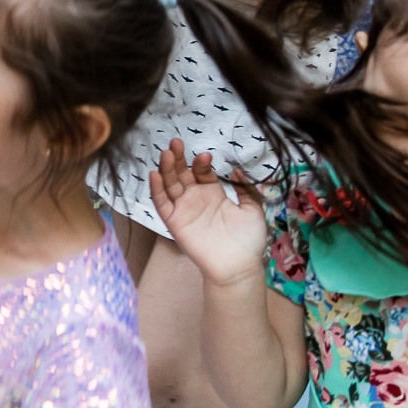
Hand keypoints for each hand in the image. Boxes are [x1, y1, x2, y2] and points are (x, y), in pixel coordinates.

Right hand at [146, 139, 270, 289]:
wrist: (239, 266)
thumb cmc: (249, 240)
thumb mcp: (253, 209)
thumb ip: (245, 189)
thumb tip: (236, 169)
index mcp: (213, 193)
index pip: (201, 171)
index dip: (201, 162)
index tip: (206, 155)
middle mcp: (196, 198)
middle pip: (181, 173)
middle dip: (178, 157)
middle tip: (175, 142)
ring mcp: (183, 209)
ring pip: (170, 184)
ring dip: (166, 168)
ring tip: (166, 153)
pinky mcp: (174, 222)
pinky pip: (162, 204)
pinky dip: (156, 190)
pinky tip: (155, 175)